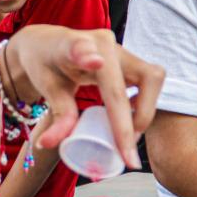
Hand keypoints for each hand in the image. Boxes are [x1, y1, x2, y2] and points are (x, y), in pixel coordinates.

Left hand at [2, 25, 163, 168]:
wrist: (49, 45)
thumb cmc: (45, 64)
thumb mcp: (46, 88)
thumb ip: (56, 117)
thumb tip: (50, 145)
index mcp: (74, 43)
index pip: (82, 52)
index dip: (87, 55)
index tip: (95, 62)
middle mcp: (105, 42)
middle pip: (133, 77)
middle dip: (136, 118)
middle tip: (126, 154)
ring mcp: (122, 49)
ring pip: (151, 79)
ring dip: (145, 111)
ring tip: (128, 140)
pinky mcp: (131, 60)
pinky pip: (149, 82)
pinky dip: (145, 105)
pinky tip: (133, 121)